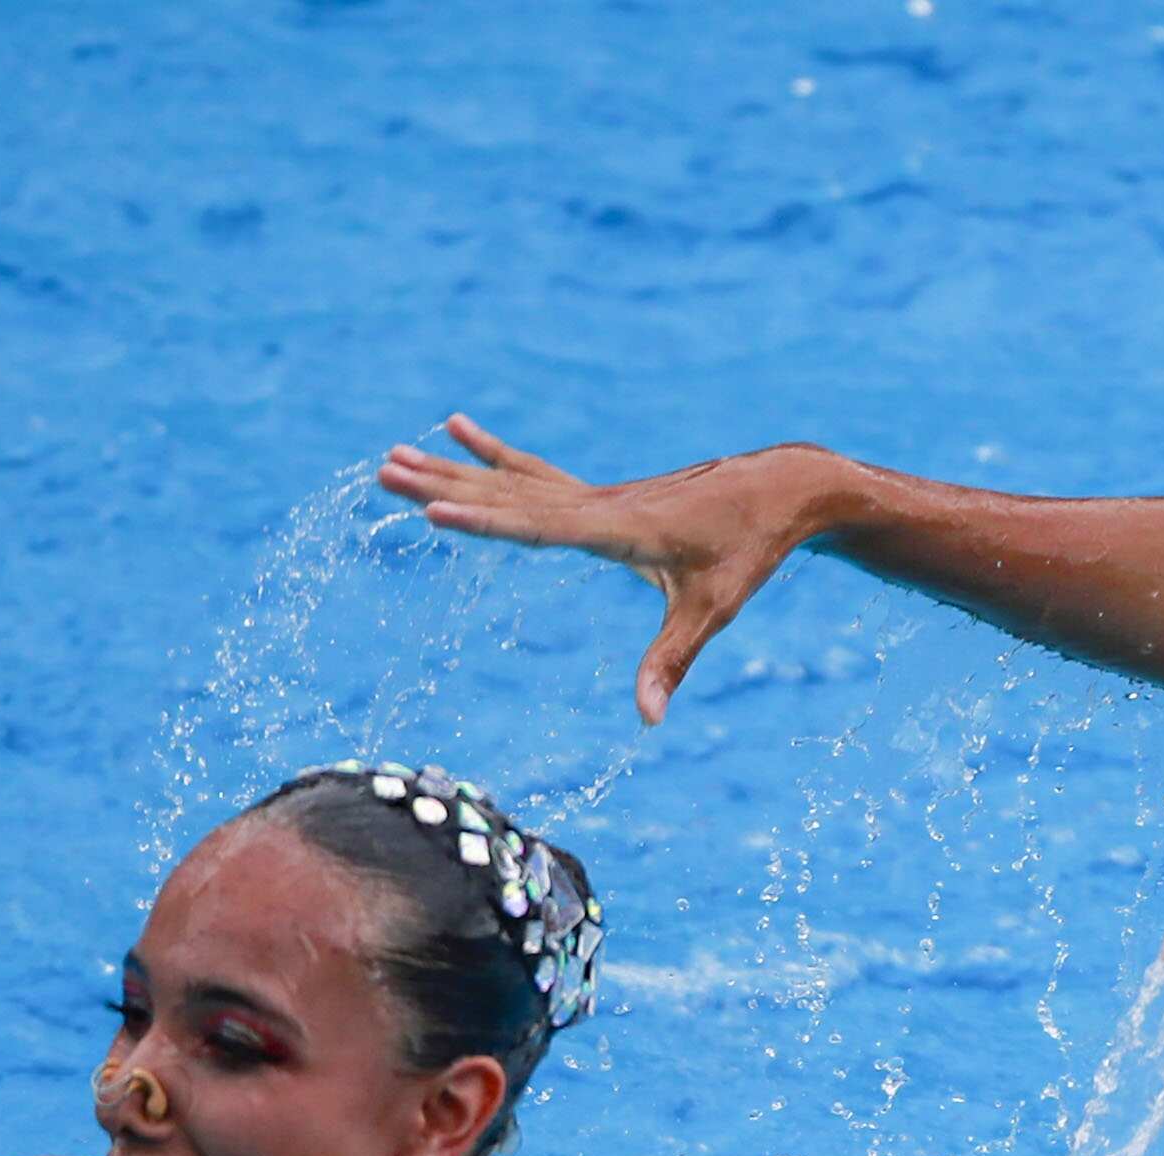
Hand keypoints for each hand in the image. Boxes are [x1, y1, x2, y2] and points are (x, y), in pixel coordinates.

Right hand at [377, 417, 833, 724]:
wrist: (779, 490)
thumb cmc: (746, 551)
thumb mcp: (712, 609)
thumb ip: (671, 661)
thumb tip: (647, 719)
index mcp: (617, 528)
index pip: (536, 525)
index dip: (483, 518)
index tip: (433, 507)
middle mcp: (596, 503)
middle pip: (505, 493)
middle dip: (442, 483)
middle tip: (384, 468)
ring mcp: (594, 494)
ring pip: (510, 478)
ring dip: (451, 467)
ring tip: (394, 453)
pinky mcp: (599, 494)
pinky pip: (532, 473)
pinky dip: (492, 455)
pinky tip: (457, 429)